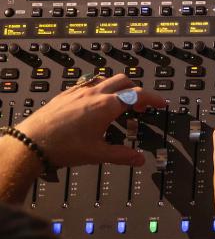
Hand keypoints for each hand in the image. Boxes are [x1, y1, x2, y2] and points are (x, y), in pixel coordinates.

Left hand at [15, 74, 166, 168]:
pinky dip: (100, 89)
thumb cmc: (61, 146)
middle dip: (136, 90)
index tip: (160, 103)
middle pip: (124, 80)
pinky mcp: (66, 94)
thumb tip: (138, 159)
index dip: (153, 98)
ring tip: (120, 102)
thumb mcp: (97, 154)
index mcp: (106, 106)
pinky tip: (95, 103)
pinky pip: (88, 83)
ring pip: (105, 79)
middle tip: (140, 105)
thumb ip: (122, 155)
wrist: (31, 142)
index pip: (137, 94)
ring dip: (118, 87)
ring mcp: (78, 91)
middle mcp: (93, 93)